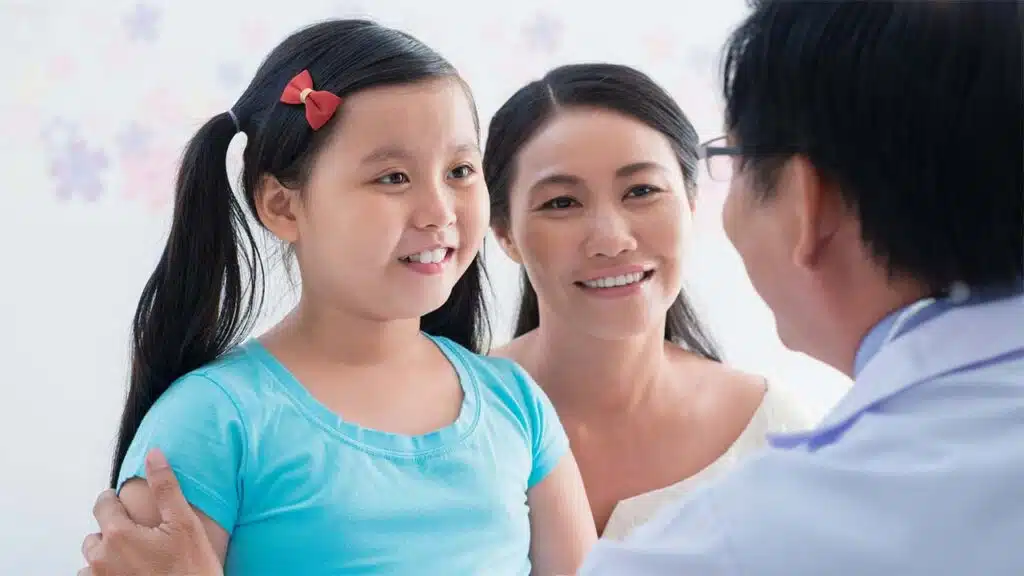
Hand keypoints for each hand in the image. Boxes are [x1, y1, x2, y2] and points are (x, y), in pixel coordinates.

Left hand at [79, 449, 222, 575]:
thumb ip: (165, 487)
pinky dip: (109, 574)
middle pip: (97, 534)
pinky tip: (133, 574)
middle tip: (142, 536)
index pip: (103, 504)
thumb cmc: (191, 570)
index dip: (117, 501)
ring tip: (138, 558)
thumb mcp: (184, 523)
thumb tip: (153, 455)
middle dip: (115, 530)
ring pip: (95, 560)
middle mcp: (103, 559)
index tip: (130, 506)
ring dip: (110, 556)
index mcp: (118, 535)